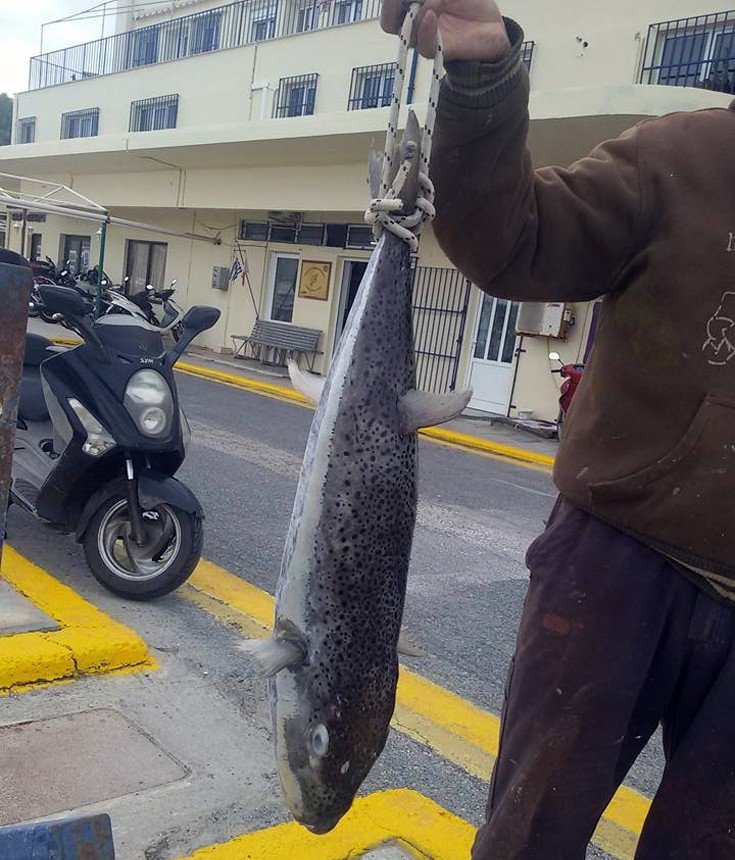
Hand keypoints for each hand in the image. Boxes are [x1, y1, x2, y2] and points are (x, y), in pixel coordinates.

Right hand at [381, 0, 510, 61]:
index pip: (391, 6)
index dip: (390, 2)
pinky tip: (431, 15)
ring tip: (435, 0)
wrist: (491, 25)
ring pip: (406, 33)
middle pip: (389, 22)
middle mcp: (415, 24)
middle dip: (391, 7)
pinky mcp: (439, 52)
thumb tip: (421, 0)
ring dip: (415, 12)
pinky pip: (424, 46)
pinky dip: (425, 29)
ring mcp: (426, 39)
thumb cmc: (469, 3)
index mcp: (413, 6)